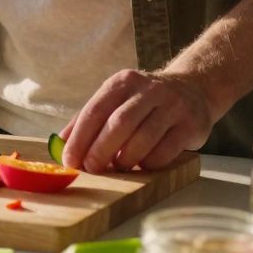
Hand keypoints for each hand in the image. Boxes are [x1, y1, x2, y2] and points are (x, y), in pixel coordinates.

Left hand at [60, 69, 218, 172]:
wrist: (193, 89)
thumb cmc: (144, 102)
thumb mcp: (115, 100)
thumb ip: (88, 119)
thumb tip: (60, 145)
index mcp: (122, 82)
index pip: (95, 110)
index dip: (80, 138)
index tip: (70, 160)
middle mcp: (148, 90)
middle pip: (119, 124)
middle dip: (100, 151)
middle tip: (92, 169)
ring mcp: (172, 106)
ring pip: (143, 138)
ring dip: (126, 159)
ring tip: (118, 168)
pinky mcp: (191, 124)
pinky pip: (166, 150)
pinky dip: (149, 163)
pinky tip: (143, 165)